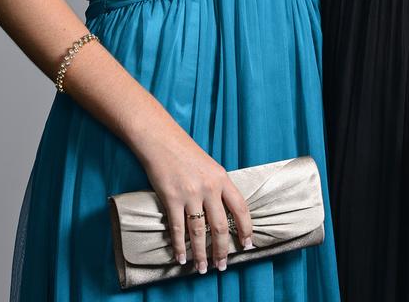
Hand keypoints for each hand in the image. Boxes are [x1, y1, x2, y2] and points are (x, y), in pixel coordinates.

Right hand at [137, 124, 253, 273]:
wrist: (161, 139)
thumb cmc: (184, 151)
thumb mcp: (209, 166)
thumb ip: (217, 187)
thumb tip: (223, 212)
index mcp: (222, 178)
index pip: (240, 208)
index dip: (245, 229)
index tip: (246, 244)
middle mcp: (209, 188)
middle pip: (221, 226)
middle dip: (222, 250)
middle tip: (222, 265)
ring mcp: (190, 194)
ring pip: (200, 232)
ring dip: (201, 254)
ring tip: (202, 268)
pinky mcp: (172, 198)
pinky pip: (178, 229)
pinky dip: (180, 246)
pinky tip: (181, 258)